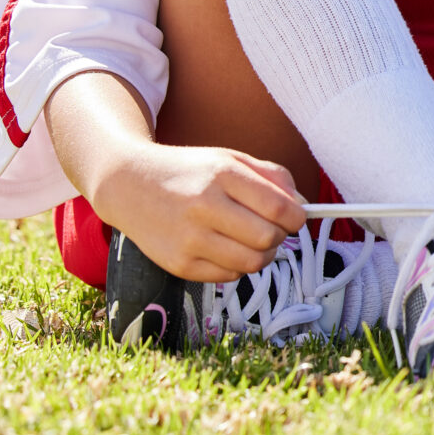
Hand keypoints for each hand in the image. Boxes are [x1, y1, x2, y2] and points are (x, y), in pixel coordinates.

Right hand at [91, 144, 304, 284]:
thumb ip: (272, 177)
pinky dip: (236, 266)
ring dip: (262, 255)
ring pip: (251, 263)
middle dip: (279, 237)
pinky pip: (228, 276)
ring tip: (251, 240)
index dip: (298, 218)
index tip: (297, 218)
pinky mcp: (178, 264)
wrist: (130, 185)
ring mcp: (189, 238)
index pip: (278, 209)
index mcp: (222, 174)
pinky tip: (226, 247)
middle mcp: (204, 206)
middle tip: (271, 229)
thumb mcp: (230, 158)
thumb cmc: (189, 171)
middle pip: (268, 239)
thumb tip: (303, 206)